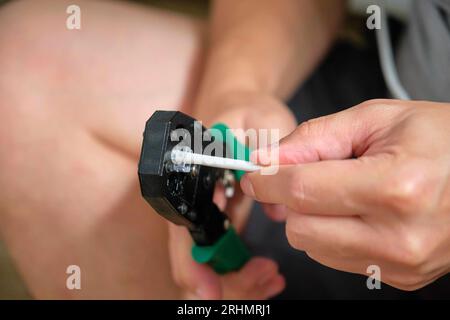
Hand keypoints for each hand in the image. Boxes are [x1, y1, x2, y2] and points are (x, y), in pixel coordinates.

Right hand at [169, 91, 295, 298]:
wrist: (243, 109)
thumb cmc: (248, 109)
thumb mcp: (260, 118)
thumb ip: (265, 151)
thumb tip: (272, 205)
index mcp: (193, 175)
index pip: (182, 227)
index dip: (191, 262)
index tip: (207, 289)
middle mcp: (195, 199)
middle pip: (194, 255)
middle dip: (225, 279)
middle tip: (263, 278)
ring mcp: (210, 212)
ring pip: (211, 261)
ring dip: (237, 279)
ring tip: (270, 277)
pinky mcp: (225, 218)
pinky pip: (227, 255)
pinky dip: (245, 270)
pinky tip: (269, 274)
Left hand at [241, 99, 449, 289]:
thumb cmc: (438, 139)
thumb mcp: (376, 120)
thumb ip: (314, 137)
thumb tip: (266, 158)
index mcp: (395, 187)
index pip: (302, 189)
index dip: (267, 178)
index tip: (255, 172)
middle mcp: (398, 236)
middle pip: (299, 226)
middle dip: (291, 199)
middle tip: (308, 175)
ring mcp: (400, 263)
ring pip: (312, 246)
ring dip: (311, 217)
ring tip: (344, 191)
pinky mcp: (400, 278)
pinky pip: (336, 258)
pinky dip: (332, 234)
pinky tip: (358, 212)